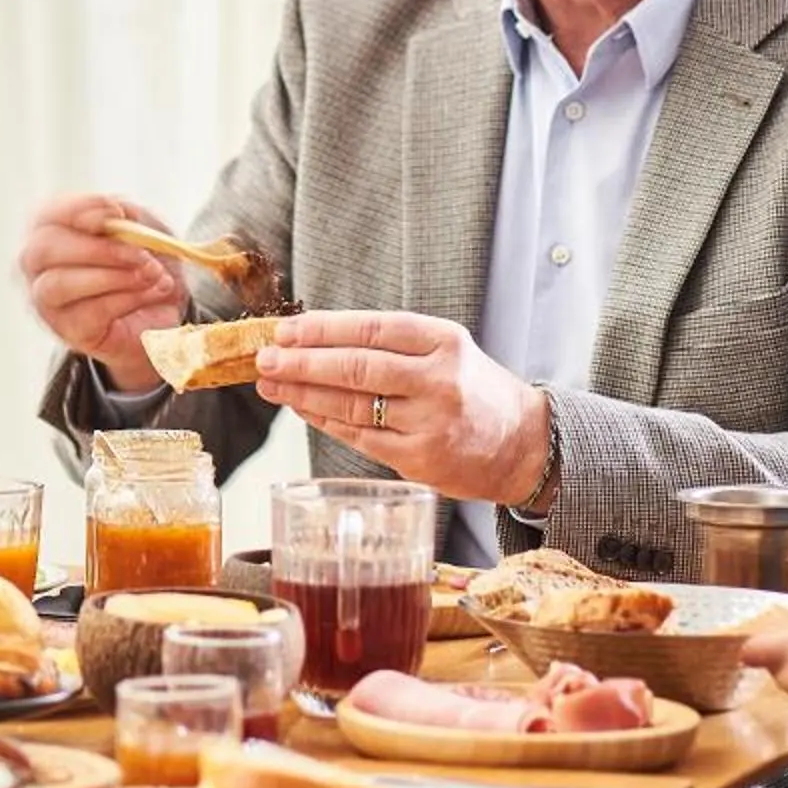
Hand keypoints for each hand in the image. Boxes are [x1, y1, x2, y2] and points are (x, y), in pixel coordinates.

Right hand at [17, 192, 187, 392]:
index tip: (117, 212)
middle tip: (140, 253)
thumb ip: (128, 218)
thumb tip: (120, 214)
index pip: (47, 215)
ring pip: (60, 284)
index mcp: (50, 229)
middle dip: (98, 249)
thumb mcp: (139, 229)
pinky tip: (153, 292)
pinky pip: (90, 313)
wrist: (161, 310)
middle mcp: (38, 265)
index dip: (79, 210)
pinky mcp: (70, 330)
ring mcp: (48, 302)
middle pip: (45, 250)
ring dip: (113, 277)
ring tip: (152, 273)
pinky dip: (128, 298)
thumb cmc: (140, 262)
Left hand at [252, 310, 546, 502]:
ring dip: (303, 393)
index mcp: (445, 342)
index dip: (324, 329)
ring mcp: (429, 422)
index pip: (374, 329)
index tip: (286, 330)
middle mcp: (439, 380)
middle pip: (357, 367)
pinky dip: (325, 421)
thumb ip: (392, 345)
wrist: (521, 444)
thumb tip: (315, 338)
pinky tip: (301, 409)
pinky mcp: (419, 459)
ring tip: (270, 383)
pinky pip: (359, 437)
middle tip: (265, 358)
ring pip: (353, 405)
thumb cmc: (473, 391)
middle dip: (303, 362)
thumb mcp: (447, 351)